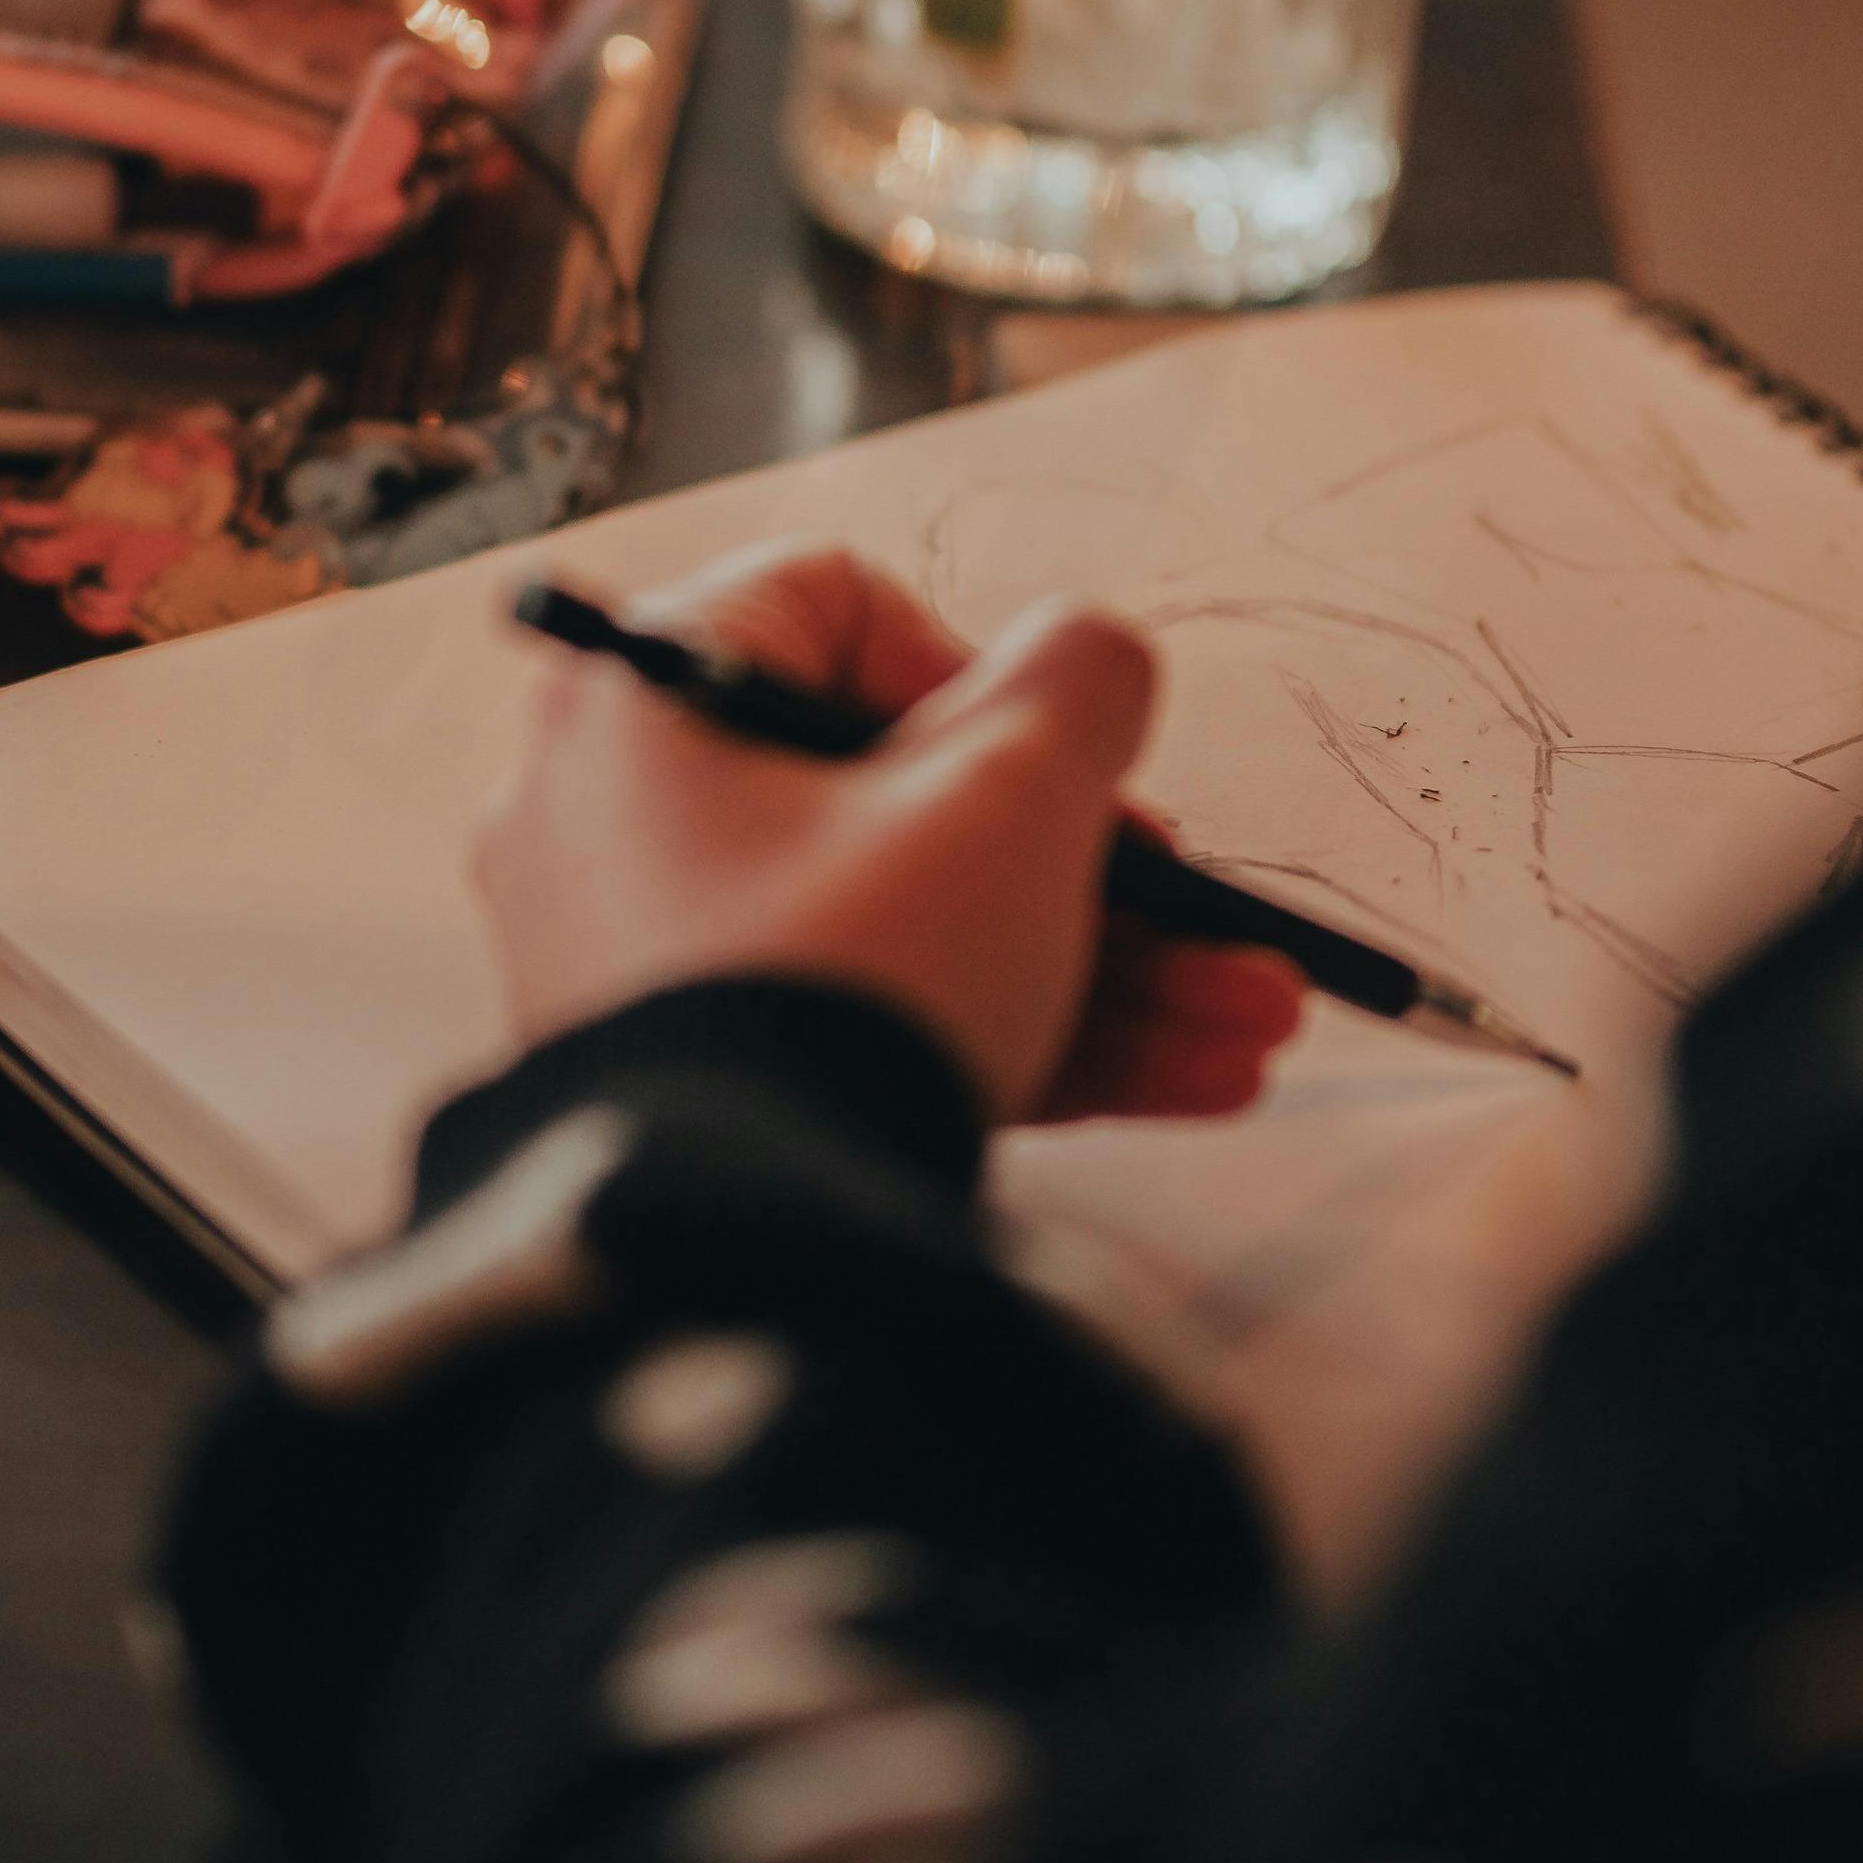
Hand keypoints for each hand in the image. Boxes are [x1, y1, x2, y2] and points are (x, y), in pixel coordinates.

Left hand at [471, 541, 1303, 1122]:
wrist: (751, 1255)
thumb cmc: (864, 974)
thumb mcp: (1009, 794)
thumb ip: (1077, 683)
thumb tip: (1087, 659)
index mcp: (646, 701)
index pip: (828, 607)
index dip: (975, 674)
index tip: (1058, 767)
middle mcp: (611, 821)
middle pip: (897, 796)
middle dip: (1096, 865)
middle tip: (1212, 924)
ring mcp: (644, 966)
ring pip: (908, 925)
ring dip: (1097, 966)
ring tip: (1251, 1029)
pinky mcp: (689, 1087)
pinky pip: (867, 1022)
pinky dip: (1012, 1036)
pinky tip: (1190, 1082)